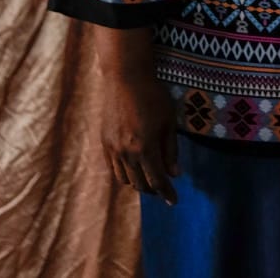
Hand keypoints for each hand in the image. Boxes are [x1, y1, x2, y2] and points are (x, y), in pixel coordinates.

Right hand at [102, 59, 180, 204]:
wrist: (125, 77)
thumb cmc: (153, 96)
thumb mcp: (169, 121)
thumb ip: (171, 149)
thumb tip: (175, 173)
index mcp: (145, 148)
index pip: (157, 180)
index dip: (167, 193)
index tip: (174, 201)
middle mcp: (126, 152)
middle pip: (140, 183)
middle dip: (154, 189)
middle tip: (164, 188)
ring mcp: (113, 148)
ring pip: (125, 178)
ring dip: (138, 183)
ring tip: (149, 179)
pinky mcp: (104, 142)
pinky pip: (113, 167)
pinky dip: (125, 173)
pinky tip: (134, 168)